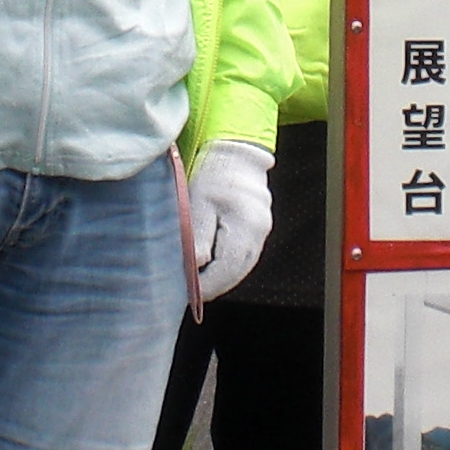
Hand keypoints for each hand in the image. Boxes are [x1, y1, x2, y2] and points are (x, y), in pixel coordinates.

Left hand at [189, 139, 274, 299]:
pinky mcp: (258, 229)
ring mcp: (262, 231)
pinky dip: (229, 267)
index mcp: (245, 225)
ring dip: (222, 278)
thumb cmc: (214, 174)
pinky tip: (213, 268)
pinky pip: (244, 256)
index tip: (188, 293)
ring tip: (199, 284)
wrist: (236, 155)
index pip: (227, 268)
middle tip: (190, 294)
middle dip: (214, 286)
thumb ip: (199, 237)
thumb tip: (195, 268)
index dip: (207, 285)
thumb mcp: (199, 203)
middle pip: (237, 272)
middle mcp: (259, 232)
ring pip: (242, 267)